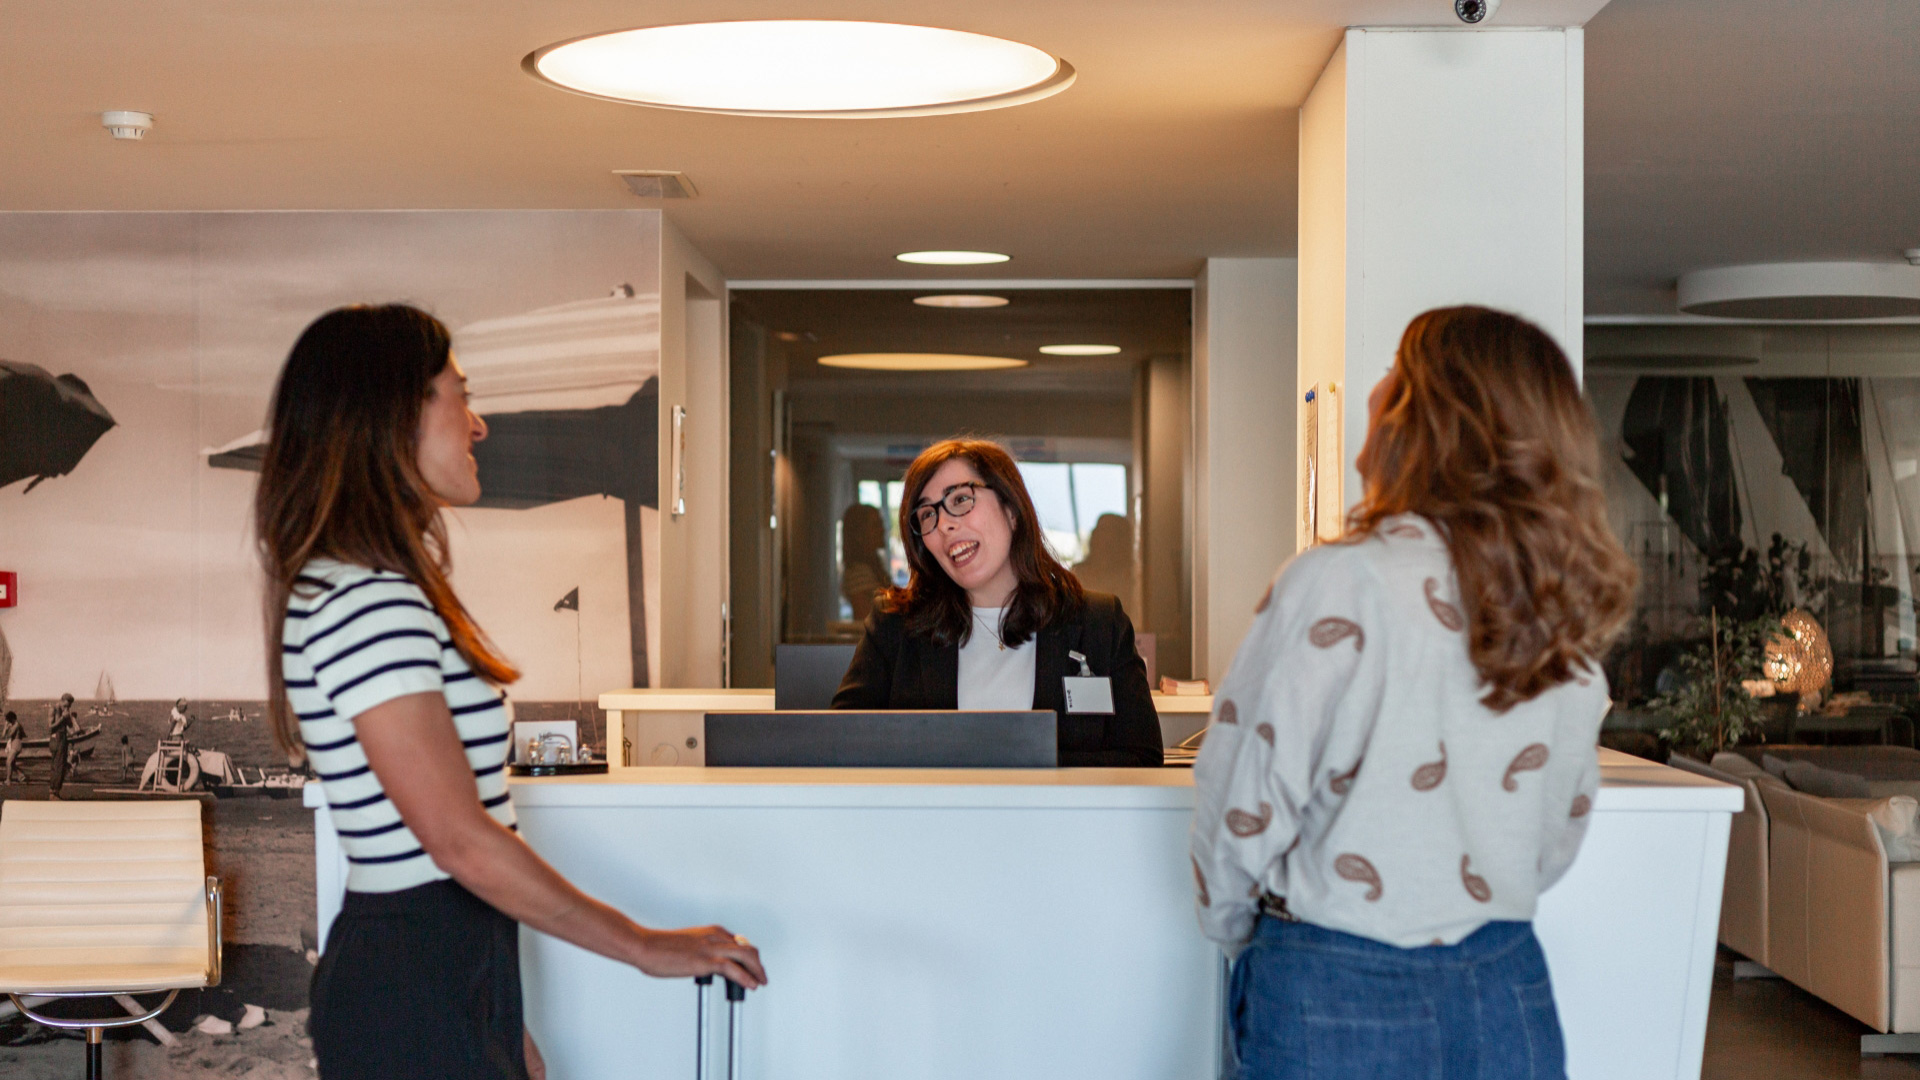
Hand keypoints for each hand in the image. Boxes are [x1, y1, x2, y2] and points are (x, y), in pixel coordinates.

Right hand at [630, 925, 767, 988]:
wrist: (644, 945)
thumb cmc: (660, 947)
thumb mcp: (687, 945)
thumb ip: (701, 951)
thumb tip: (707, 965)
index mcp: (711, 932)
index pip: (740, 943)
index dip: (750, 957)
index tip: (752, 967)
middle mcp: (714, 937)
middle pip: (748, 948)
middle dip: (758, 964)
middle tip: (761, 976)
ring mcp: (710, 948)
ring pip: (746, 955)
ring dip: (757, 970)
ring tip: (759, 982)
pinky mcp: (704, 961)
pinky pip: (733, 969)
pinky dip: (746, 977)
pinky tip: (750, 985)